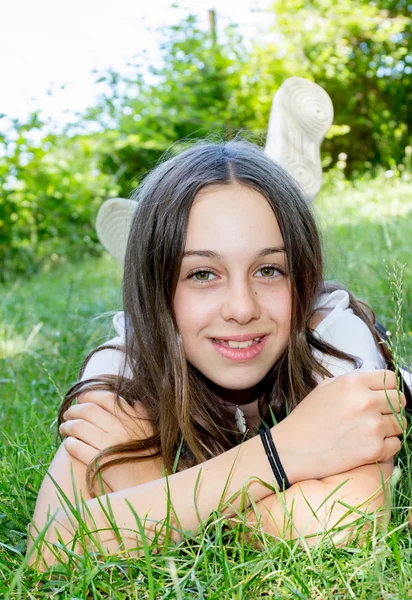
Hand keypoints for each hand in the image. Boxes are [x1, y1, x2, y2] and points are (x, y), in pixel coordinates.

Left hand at [59, 391, 162, 491]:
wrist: (151, 489)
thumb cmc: (151, 461)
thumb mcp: (152, 433)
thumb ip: (143, 415)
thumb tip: (133, 401)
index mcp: (134, 420)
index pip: (107, 398)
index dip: (90, 395)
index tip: (81, 398)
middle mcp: (122, 430)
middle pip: (88, 410)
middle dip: (74, 410)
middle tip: (67, 413)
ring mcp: (110, 446)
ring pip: (79, 427)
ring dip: (67, 426)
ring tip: (64, 428)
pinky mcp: (99, 463)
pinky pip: (76, 448)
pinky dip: (69, 443)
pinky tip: (68, 444)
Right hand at [273, 370, 405, 482]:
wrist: (292, 449)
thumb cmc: (306, 419)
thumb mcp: (325, 388)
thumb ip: (354, 382)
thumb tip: (377, 384)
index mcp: (353, 382)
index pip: (391, 379)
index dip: (389, 388)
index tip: (383, 397)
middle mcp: (365, 401)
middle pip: (400, 400)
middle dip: (391, 408)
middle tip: (376, 416)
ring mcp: (372, 426)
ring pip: (401, 423)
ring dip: (389, 428)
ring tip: (368, 432)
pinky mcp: (374, 449)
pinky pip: (396, 444)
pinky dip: (386, 446)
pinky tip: (367, 445)